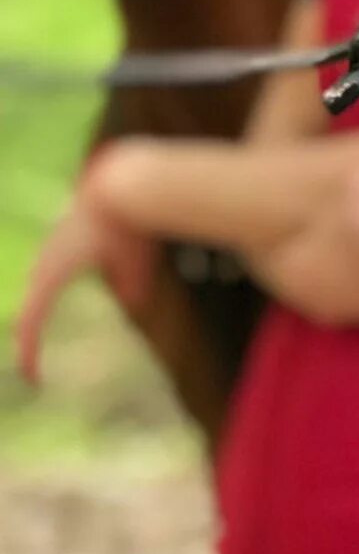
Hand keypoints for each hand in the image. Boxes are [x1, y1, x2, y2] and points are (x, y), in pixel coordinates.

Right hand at [14, 179, 157, 384]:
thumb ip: (131, 287)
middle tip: (35, 357)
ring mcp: (50, 243)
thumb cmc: (127, 224)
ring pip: (37, 280)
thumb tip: (131, 301)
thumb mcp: (135, 263)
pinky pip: (50, 263)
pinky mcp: (62, 229)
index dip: (28, 352)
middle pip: (28, 303)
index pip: (30, 321)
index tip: (32, 375)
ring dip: (38, 304)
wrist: (122, 178)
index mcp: (52, 274)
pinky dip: (50, 280)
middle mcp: (44, 261)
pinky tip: (66, 279)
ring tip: (44, 325)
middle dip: (29, 331)